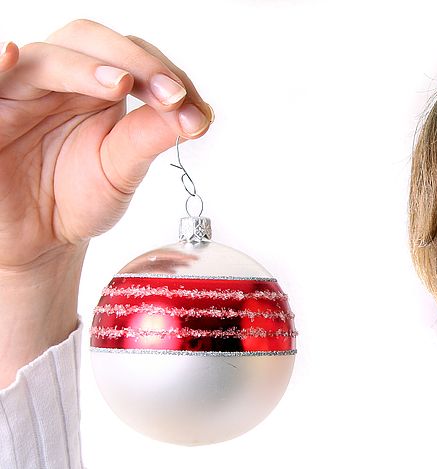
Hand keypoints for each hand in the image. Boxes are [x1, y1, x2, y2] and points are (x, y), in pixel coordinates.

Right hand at [0, 19, 212, 269]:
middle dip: (133, 61)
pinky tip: (12, 53)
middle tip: (170, 94)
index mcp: (93, 85)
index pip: (128, 55)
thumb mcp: (122, 170)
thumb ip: (149, 138)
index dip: (162, 72)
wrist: (40, 240)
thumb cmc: (77, 198)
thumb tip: (196, 115)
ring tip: (120, 84)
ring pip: (44, 58)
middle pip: (87, 39)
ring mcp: (17, 93)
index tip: (195, 108)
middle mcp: (55, 80)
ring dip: (84, 67)